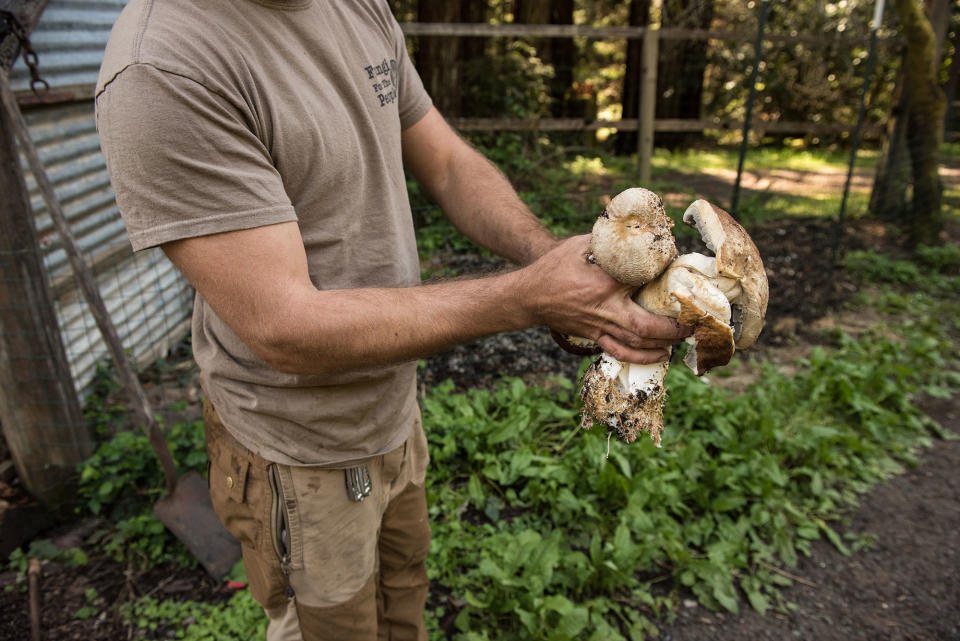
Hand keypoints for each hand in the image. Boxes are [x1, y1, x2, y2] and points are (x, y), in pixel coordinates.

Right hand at [517, 235, 689, 363]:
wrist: (528, 296)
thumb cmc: (553, 268)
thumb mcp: (578, 246)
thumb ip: (606, 241)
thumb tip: (633, 230)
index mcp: (602, 284)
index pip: (641, 282)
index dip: (664, 278)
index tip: (679, 272)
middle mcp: (603, 309)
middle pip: (645, 327)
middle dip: (672, 329)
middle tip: (692, 322)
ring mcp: (598, 327)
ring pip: (635, 344)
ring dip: (662, 345)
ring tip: (681, 339)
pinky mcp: (593, 336)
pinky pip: (620, 352)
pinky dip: (642, 356)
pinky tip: (659, 355)